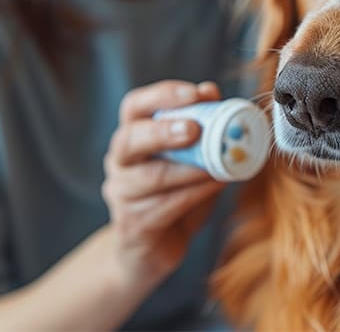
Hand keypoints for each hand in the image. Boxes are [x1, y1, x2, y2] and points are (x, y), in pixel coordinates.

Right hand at [101, 80, 225, 293]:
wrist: (152, 249)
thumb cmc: (175, 195)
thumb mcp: (191, 158)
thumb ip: (201, 125)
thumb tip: (212, 90)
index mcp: (132, 137)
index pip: (134, 107)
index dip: (162, 96)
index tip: (195, 93)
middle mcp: (119, 162)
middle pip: (129, 140)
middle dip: (163, 132)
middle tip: (195, 129)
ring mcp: (122, 194)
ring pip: (150, 177)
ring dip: (189, 169)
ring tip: (219, 164)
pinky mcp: (133, 225)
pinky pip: (165, 206)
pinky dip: (196, 193)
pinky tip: (217, 185)